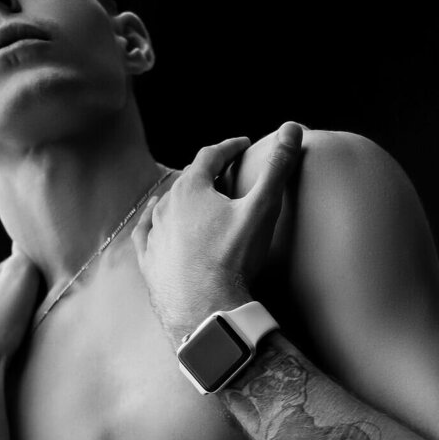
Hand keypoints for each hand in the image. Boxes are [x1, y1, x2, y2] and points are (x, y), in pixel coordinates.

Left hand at [131, 121, 303, 343]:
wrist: (205, 311)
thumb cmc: (234, 258)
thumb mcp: (261, 208)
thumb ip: (277, 167)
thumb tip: (292, 127)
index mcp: (190, 189)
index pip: (210, 156)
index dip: (229, 148)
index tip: (243, 145)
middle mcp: (165, 207)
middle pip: (187, 181)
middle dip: (207, 174)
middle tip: (225, 174)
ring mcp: (153, 235)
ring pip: (165, 206)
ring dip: (182, 199)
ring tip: (196, 199)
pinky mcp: (147, 261)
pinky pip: (146, 234)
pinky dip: (153, 224)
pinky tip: (154, 222)